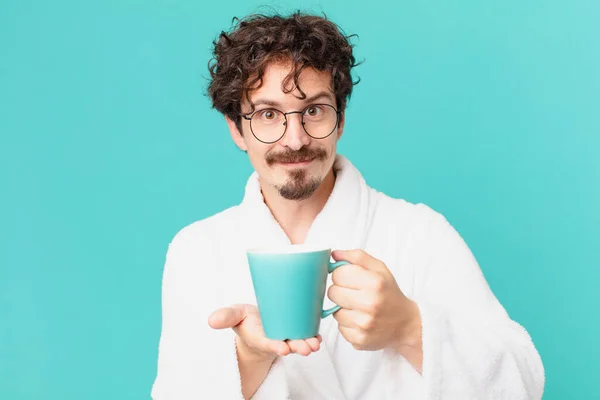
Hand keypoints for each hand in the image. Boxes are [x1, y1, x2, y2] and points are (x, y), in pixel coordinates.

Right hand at [208, 304, 322, 360]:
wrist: (257, 324)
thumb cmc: (247, 320)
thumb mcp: (235, 315)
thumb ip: (226, 316)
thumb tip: (212, 320)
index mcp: (261, 337)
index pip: (269, 344)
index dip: (275, 346)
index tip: (283, 348)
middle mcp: (276, 339)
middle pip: (288, 345)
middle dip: (298, 347)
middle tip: (307, 348)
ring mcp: (288, 336)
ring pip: (300, 341)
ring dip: (308, 343)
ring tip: (315, 344)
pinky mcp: (297, 330)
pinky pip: (307, 334)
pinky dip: (313, 335)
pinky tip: (318, 335)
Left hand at [328, 250, 421, 351]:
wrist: (406, 324)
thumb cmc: (389, 293)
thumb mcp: (379, 269)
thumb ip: (357, 257)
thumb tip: (334, 253)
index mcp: (375, 282)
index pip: (337, 273)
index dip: (341, 275)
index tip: (350, 278)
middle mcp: (370, 304)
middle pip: (332, 292)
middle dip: (340, 291)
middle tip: (354, 293)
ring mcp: (364, 324)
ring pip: (334, 312)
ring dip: (343, 309)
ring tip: (359, 308)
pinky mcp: (359, 340)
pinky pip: (340, 328)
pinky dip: (347, 324)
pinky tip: (360, 320)